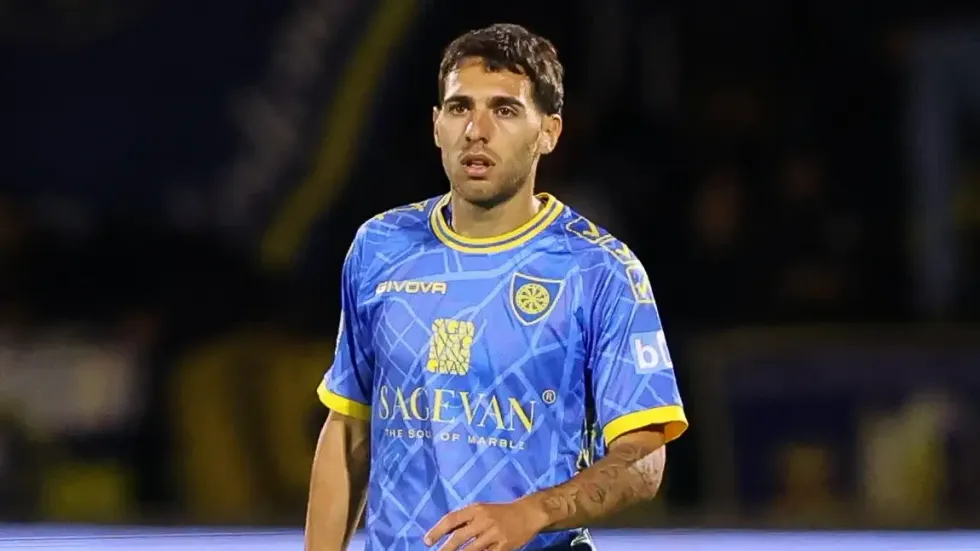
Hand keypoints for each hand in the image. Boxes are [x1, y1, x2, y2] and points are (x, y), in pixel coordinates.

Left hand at [424, 499, 547, 550]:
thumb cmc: (501, 512)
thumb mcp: (483, 509)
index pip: (452, 519)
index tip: (426, 541)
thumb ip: (466, 519)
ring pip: (471, 550)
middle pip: (459, 537)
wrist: (529, 513)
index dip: (437, 530)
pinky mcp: (504, 545)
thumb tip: (444, 531)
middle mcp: (483, 520)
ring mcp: (494, 533)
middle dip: (445, 548)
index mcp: (476, 509)